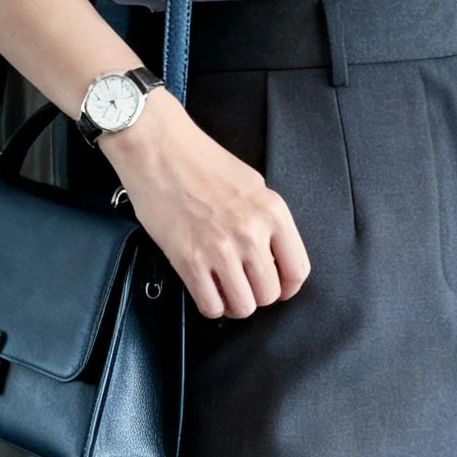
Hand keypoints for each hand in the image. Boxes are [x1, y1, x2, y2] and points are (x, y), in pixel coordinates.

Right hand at [101, 85, 310, 320]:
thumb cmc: (200, 160)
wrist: (159, 149)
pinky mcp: (189, 260)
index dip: (287, 286)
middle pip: (269, 294)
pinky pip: (210, 305)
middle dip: (257, 295)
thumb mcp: (252, 184)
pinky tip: (207, 291)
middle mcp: (251, 233)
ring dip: (235, 305)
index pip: (298, 270)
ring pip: (243, 307)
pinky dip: (212, 306)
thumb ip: (266, 220)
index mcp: (272, 212)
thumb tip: (271, 253)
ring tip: (226, 291)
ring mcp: (220, 249)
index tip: (277, 287)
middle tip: (244, 285)